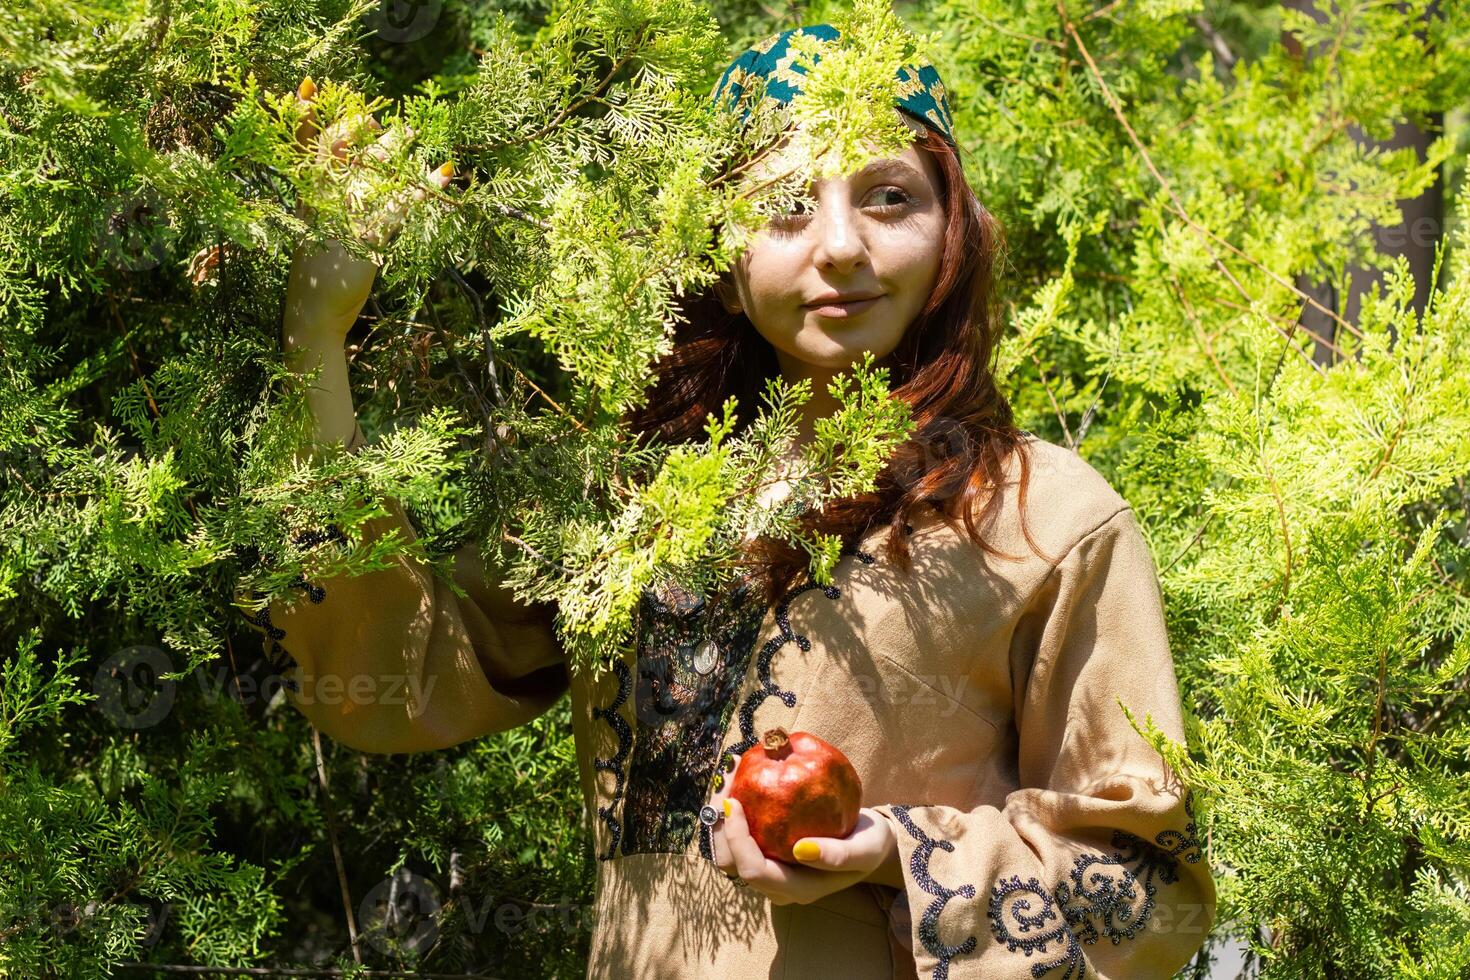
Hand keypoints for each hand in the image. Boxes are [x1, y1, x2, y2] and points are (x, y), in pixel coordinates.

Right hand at [285, 77, 454, 335]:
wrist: (315, 313)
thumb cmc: (320, 272)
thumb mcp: (319, 230)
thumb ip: (328, 200)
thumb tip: (354, 172)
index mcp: (307, 196)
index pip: (302, 146)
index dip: (303, 114)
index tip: (309, 86)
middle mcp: (321, 201)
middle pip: (335, 149)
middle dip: (356, 127)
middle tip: (378, 118)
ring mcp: (343, 217)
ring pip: (370, 171)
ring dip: (394, 150)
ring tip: (413, 131)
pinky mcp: (367, 238)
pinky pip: (399, 205)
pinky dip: (423, 188)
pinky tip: (444, 175)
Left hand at [707, 755, 897, 904]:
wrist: (869, 841)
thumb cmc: (868, 845)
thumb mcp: (865, 849)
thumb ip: (839, 856)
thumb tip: (802, 850)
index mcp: (796, 889)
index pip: (754, 871)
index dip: (737, 840)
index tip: (735, 803)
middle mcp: (775, 883)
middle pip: (730, 862)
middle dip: (718, 824)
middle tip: (723, 781)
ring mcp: (768, 868)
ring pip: (727, 849)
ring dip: (719, 814)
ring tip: (726, 775)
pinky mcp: (766, 850)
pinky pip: (739, 833)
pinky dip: (732, 808)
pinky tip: (738, 777)